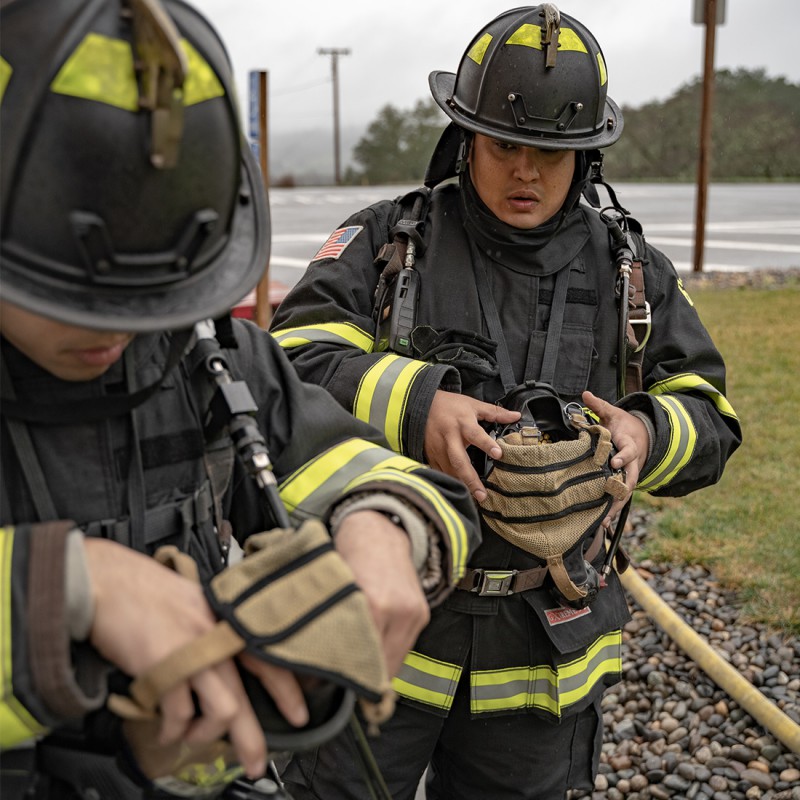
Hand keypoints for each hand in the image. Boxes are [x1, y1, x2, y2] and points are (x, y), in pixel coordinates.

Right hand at [83, 538, 307, 778]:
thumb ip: (210, 630)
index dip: (287, 690)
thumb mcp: (193, 601)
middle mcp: (216, 635)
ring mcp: (193, 651)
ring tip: (190, 737)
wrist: (106, 580)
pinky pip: (178, 713)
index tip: (298, 714)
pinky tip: (166, 730)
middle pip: (244, 696)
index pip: (268, 658)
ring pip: (221, 710)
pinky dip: (173, 730)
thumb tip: (219, 665)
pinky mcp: (164, 666)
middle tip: (255, 761)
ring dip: (205, 735)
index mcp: (226, 619)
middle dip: (251, 737)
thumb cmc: (144, 587)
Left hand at [333, 510, 428, 677]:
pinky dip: (387, 656)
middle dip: (358, 678)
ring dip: (375, 671)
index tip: (323, 682)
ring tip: (353, 672)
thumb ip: (333, 625)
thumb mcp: (333, 589)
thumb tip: (317, 664)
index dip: (341, 675)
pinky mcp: (422, 614)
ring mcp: (413, 612)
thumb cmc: (349, 556)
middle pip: (378, 666)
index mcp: (372, 603)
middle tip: (335, 682)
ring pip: (394, 663)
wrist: (379, 530)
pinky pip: (403, 649)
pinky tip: (371, 654)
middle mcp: (397, 610)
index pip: (359, 660)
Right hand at [424, 390, 520, 501]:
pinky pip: (439, 471)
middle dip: (471, 479)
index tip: (498, 454)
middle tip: (482, 494)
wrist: (421, 405)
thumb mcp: (473, 404)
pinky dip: (448, 482)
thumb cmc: (450, 405)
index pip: (476, 434)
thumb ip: (495, 412)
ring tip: (473, 499)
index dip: (487, 444)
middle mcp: (450, 437)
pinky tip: (457, 492)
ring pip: (448, 470)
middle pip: (459, 460)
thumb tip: (516, 416)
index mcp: (462, 423)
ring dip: (460, 485)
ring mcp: (438, 448)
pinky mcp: (430, 454)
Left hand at [581, 391, 649, 526]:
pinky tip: (601, 524)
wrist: (642, 436)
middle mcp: (632, 463)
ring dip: (615, 507)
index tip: (613, 462)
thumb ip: (599, 405)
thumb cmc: (623, 425)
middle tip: (609, 501)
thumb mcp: (613, 412)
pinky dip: (612, 510)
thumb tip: (585, 394)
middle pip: (630, 479)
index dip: (622, 457)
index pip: (628, 452)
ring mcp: (630, 475)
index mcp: (629, 445)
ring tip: (603, 521)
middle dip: (621, 490)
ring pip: (625, 493)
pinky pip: (620, 498)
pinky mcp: (625, 483)